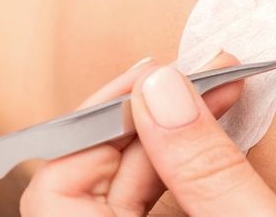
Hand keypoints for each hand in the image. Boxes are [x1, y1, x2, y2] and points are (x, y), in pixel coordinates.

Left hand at [20, 54, 275, 215]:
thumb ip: (206, 169)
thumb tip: (162, 89)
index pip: (54, 190)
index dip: (97, 127)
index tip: (151, 81)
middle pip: (95, 179)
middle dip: (150, 117)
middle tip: (204, 74)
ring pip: (127, 187)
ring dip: (172, 134)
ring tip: (221, 92)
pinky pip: (156, 200)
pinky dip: (184, 161)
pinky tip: (215, 131)